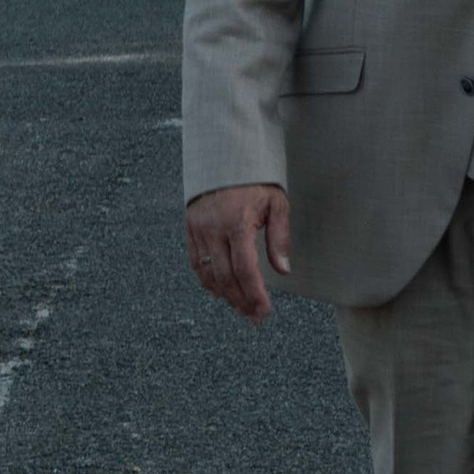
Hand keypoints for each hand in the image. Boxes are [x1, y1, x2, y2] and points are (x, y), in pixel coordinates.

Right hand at [187, 182, 292, 321]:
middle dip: (241, 300)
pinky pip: (195, 263)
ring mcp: (198, 230)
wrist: (225, 157)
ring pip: (207, 274)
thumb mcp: (277, 204)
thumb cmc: (256, 180)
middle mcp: (213, 229)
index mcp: (236, 223)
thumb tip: (283, 270)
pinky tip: (221, 292)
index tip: (265, 310)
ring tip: (241, 308)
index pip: (245, 269)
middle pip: (225, 277)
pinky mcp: (190, 229)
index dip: (255, 294)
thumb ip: (279, 238)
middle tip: (254, 316)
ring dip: (224, 295)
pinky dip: (207, 281)